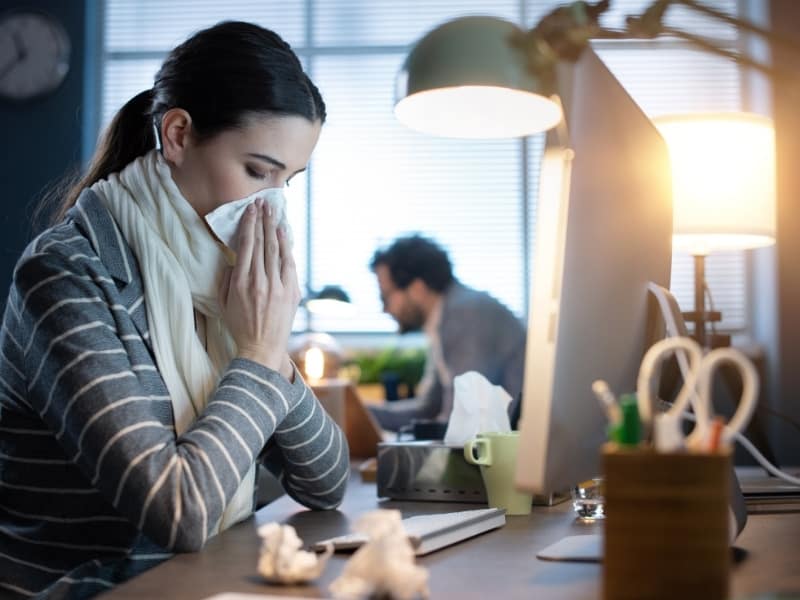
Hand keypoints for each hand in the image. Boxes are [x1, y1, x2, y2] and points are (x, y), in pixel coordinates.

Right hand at [219, 199, 299, 376]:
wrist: (262, 348)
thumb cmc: (240, 326)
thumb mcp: (224, 303)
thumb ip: (226, 279)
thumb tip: (234, 260)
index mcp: (241, 283)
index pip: (246, 246)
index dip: (248, 225)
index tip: (249, 210)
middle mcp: (260, 282)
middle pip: (262, 243)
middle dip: (262, 220)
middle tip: (262, 203)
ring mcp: (278, 287)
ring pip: (276, 251)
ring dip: (274, 228)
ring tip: (273, 212)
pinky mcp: (291, 293)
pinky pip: (289, 264)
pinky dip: (286, 247)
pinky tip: (283, 234)